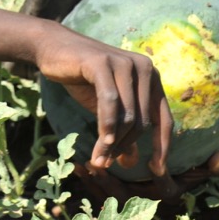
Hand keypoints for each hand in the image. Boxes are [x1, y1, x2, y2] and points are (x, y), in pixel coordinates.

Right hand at [32, 25, 173, 176]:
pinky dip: (106, 125)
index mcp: (151, 78)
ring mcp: (124, 63)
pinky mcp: (103, 63)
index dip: (163, 146)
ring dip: (113, 142)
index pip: (164, 118)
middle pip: (142, 121)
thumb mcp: (106, 107)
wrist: (54, 48)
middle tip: (106, 162)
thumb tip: (130, 163)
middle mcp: (144, 68)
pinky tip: (101, 142)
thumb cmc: (83, 78)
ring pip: (127, 115)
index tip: (157, 171)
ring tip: (99, 158)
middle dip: (124, 146)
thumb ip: (122, 130)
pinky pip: (110, 102)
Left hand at [72, 150, 218, 204]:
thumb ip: (218, 164)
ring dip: (96, 181)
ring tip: (84, 164)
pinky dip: (89, 179)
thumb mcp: (205, 165)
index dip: (161, 178)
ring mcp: (129, 199)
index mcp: (169, 192)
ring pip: (110, 193)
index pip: (165, 189)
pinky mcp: (115, 193)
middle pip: (128, 195)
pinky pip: (100, 190)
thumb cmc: (189, 167)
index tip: (154, 164)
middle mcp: (147, 200)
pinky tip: (77, 164)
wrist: (167, 171)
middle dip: (113, 182)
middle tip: (101, 164)